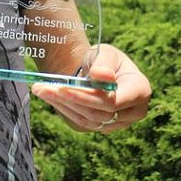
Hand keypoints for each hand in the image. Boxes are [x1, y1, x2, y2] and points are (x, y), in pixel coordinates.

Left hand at [31, 44, 151, 133]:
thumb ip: (103, 63)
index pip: (113, 102)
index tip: (62, 88)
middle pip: (99, 114)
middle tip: (42, 87)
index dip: (87, 98)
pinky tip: (48, 96)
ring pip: (88, 120)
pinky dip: (63, 109)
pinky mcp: (102, 128)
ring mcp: (118, 123)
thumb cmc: (103, 60)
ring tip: (40, 89)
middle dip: (69, 100)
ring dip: (61, 106)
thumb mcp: (105, 53)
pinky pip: (82, 123)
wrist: (98, 72)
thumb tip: (102, 76)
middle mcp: (133, 112)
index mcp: (139, 90)